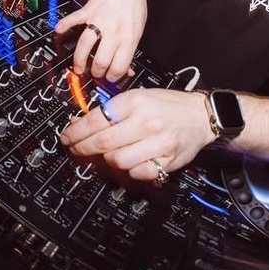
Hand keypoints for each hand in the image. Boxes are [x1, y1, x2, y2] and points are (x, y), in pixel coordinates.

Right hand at [54, 0, 146, 80]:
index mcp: (128, 39)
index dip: (113, 77)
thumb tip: (126, 71)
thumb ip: (129, 51)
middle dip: (96, 72)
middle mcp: (114, 31)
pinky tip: (58, 31)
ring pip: (85, 44)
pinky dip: (65, 24)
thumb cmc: (133, 10)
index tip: (109, 78)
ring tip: (78, 68)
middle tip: (95, 73)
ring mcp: (99, 21)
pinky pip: (74, 18)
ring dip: (80, 60)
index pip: (119, 66)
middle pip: (101, 59)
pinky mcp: (88, 11)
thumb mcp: (137, 32)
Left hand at [59, 87, 214, 185]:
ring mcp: (157, 144)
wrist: (201, 116)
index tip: (67, 137)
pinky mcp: (166, 161)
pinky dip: (129, 170)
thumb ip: (114, 109)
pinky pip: (137, 173)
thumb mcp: (139, 96)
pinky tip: (129, 161)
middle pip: (102, 143)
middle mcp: (146, 122)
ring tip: (106, 154)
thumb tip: (84, 124)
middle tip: (75, 150)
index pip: (96, 120)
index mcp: (136, 102)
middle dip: (82, 149)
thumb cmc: (169, 105)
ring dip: (106, 160)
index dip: (75, 132)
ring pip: (117, 161)